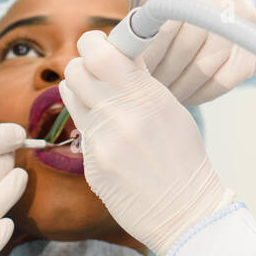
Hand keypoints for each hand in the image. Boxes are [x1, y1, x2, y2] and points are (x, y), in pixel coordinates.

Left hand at [60, 30, 233, 255]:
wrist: (186, 212)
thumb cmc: (184, 159)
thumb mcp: (171, 109)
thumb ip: (141, 80)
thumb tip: (118, 52)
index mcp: (145, 97)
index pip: (98, 53)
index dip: (92, 43)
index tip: (98, 45)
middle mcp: (119, 117)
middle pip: (74, 70)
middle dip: (83, 66)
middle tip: (96, 73)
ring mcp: (102, 143)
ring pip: (69, 95)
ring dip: (80, 91)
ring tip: (99, 101)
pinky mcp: (90, 165)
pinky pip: (79, 131)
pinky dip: (90, 126)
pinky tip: (110, 138)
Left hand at [140, 0, 255, 104]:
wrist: (228, 8)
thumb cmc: (185, 11)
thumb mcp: (166, 3)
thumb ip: (144, 23)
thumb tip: (119, 54)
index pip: (165, 23)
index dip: (148, 53)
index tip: (134, 72)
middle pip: (185, 46)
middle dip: (161, 74)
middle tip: (144, 91)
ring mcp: (244, 21)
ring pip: (203, 67)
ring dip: (178, 88)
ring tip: (161, 97)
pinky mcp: (255, 49)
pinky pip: (223, 81)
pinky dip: (201, 94)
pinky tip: (186, 97)